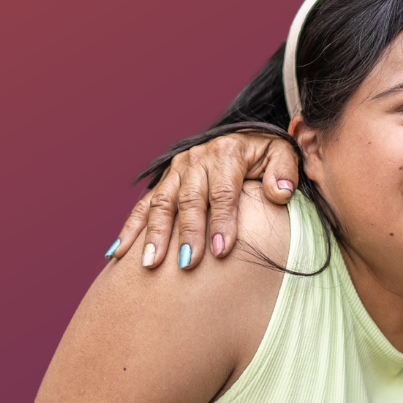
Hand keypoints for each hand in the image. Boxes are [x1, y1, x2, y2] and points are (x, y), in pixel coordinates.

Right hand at [111, 132, 297, 269]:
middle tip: (186, 263)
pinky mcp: (164, 181)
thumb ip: (284, 172)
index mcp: (227, 154)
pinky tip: (119, 253)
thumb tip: (279, 193)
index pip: (223, 193)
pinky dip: (130, 228)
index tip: (221, 251)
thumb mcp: (283, 154)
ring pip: (162, 204)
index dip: (222, 222)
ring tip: (150, 264)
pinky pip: (143, 206)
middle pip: (189, 201)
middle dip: (187, 234)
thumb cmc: (267, 155)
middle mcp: (197, 159)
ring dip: (154, 234)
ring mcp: (176, 171)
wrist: (245, 139)